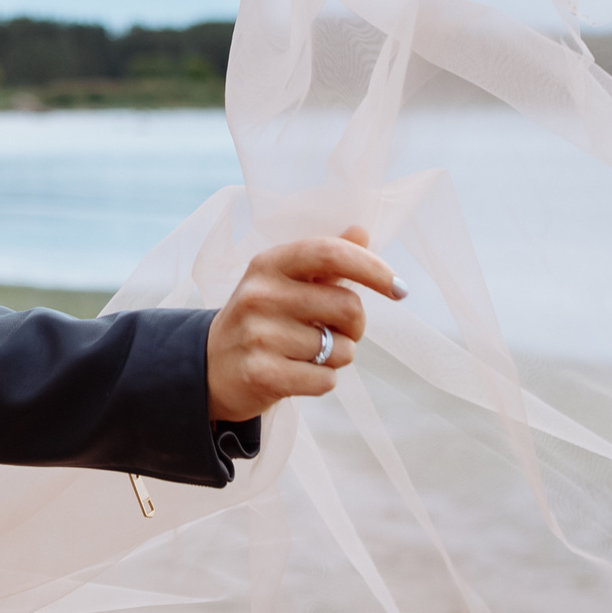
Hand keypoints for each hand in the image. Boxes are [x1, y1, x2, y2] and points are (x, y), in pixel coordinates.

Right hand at [206, 224, 404, 422]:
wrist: (211, 366)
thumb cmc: (262, 319)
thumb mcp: (285, 282)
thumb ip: (325, 259)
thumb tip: (362, 231)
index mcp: (270, 263)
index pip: (331, 253)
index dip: (372, 268)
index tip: (400, 289)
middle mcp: (261, 294)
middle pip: (348, 306)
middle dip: (356, 325)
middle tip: (335, 331)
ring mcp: (259, 335)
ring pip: (340, 349)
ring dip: (336, 356)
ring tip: (306, 354)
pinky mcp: (262, 373)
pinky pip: (325, 380)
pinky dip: (322, 381)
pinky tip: (297, 373)